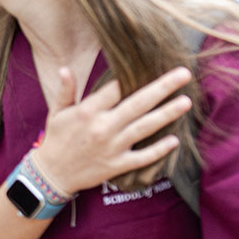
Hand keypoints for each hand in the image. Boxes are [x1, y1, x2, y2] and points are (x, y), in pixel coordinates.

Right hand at [34, 65, 192, 194]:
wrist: (52, 175)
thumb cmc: (56, 140)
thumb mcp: (56, 112)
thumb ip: (65, 90)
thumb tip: (64, 69)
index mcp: (88, 111)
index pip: (116, 89)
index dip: (133, 76)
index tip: (151, 64)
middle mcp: (103, 127)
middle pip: (139, 104)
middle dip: (164, 88)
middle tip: (184, 74)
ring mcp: (112, 147)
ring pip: (145, 127)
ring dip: (167, 114)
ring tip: (186, 102)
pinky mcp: (117, 165)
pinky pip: (143, 157)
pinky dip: (159, 150)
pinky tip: (175, 140)